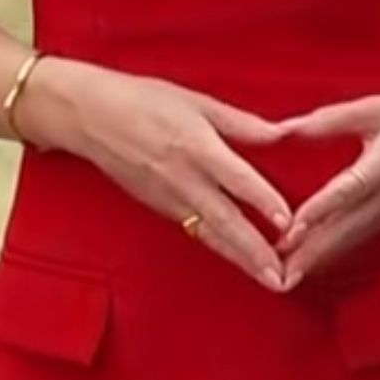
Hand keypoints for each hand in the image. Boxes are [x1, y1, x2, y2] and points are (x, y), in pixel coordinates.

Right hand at [17, 58, 292, 292]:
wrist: (91, 117)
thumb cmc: (146, 99)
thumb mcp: (196, 101)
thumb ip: (240, 123)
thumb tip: (281, 132)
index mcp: (195, 144)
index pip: (234, 177)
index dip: (262, 199)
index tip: (288, 221)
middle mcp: (183, 177)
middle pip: (225, 219)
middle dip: (255, 251)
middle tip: (282, 278)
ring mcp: (168, 197)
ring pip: (211, 233)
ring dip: (241, 258)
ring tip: (269, 280)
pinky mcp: (159, 207)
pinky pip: (195, 230)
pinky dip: (219, 247)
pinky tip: (239, 260)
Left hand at [275, 89, 379, 287]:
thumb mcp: (376, 108)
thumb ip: (330, 120)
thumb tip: (288, 127)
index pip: (346, 192)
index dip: (318, 211)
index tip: (292, 229)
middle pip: (344, 230)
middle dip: (311, 254)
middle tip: (279, 276)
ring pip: (351, 239)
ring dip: (321, 258)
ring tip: (290, 275)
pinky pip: (361, 237)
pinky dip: (337, 250)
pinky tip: (319, 259)